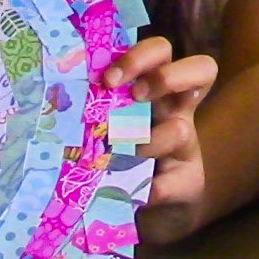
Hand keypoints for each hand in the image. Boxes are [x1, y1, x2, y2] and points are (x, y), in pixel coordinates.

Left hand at [103, 36, 215, 245]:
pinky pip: (168, 184)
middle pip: (198, 67)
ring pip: (179, 131)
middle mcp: (177, 110)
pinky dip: (146, 191)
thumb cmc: (116, 154)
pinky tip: (131, 195)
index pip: (161, 52)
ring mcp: (187, 145)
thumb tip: (60, 102)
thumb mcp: (104, 124)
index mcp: (153, 88)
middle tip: (135, 97)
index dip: (140, 57)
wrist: (152, 207)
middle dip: (164, 78)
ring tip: (119, 161)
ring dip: (142, 148)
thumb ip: (93, 109)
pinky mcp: (189, 183)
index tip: (108, 79)